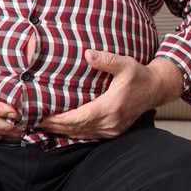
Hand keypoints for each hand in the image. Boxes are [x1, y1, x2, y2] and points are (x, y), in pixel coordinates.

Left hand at [37, 50, 182, 139]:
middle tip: (35, 122)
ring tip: (43, 126)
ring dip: (62, 131)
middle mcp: (111, 122)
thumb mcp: (126, 64)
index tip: (42, 118)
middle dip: (55, 126)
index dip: (59, 120)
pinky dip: (74, 133)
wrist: (156, 89)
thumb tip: (88, 54)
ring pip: (81, 135)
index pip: (79, 118)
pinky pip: (89, 136)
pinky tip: (62, 129)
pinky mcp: (113, 131)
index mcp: (112, 107)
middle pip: (77, 129)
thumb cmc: (140, 76)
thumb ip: (107, 60)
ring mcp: (112, 129)